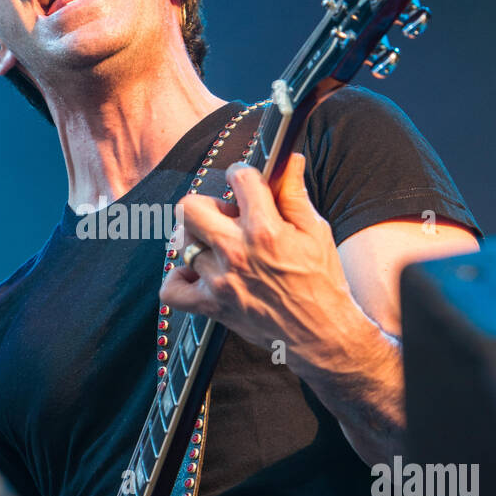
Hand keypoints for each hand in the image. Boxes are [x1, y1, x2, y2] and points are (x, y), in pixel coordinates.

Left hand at [160, 153, 362, 374]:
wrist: (322, 336)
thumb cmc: (323, 283)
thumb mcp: (316, 231)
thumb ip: (295, 194)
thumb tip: (288, 159)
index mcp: (265, 229)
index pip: (239, 177)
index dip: (244, 174)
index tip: (247, 183)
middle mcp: (237, 252)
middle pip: (190, 207)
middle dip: (208, 205)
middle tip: (227, 217)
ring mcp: (220, 280)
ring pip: (183, 245)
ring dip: (199, 242)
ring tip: (220, 248)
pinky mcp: (211, 306)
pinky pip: (172, 289)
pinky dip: (179, 280)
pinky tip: (198, 274)